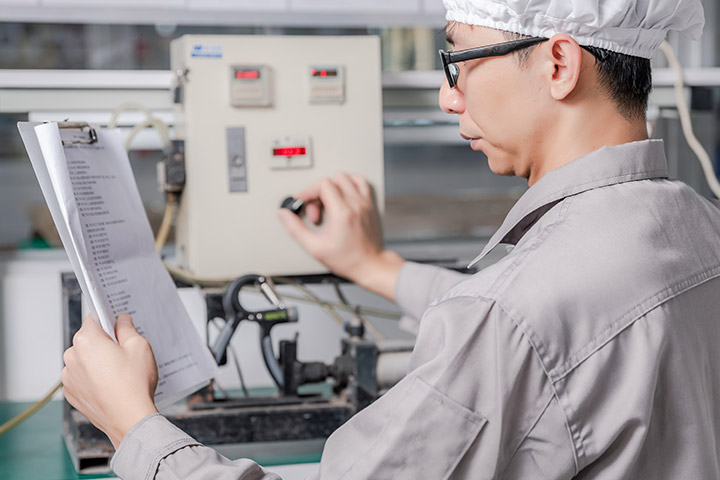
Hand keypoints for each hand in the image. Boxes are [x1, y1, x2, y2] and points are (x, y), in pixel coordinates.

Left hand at [62, 314, 158, 448]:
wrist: (129, 420)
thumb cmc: (134, 384)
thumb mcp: (139, 346)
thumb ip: (127, 328)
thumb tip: (121, 320)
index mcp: (86, 340)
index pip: (94, 318)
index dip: (108, 320)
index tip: (118, 325)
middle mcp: (71, 357)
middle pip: (88, 340)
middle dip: (104, 342)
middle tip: (124, 353)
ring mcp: (69, 377)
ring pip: (84, 359)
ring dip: (97, 361)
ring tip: (118, 373)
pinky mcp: (71, 394)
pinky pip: (81, 377)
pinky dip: (93, 378)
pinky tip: (111, 385)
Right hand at [277, 172, 403, 299]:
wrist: (370, 265)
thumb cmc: (348, 260)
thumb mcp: (315, 247)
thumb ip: (296, 229)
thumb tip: (284, 215)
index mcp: (342, 212)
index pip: (323, 185)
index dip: (308, 191)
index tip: (302, 202)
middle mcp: (355, 204)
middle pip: (333, 180)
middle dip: (319, 192)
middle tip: (316, 210)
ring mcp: (365, 204)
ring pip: (348, 177)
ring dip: (334, 185)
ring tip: (328, 201)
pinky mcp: (370, 206)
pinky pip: (362, 183)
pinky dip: (350, 184)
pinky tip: (343, 196)